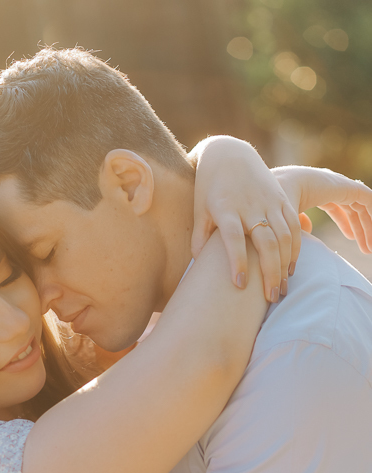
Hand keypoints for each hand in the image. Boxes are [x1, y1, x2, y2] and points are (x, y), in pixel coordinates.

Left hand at [191, 135, 301, 302]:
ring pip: (284, 236)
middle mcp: (249, 205)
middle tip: (270, 299)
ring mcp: (268, 201)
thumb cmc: (209, 189)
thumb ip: (199, 237)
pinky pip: (294, 226)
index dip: (237, 261)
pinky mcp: (281, 199)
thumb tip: (197, 265)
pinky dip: (295, 249)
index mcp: (225, 208)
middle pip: (265, 241)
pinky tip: (290, 269)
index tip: (239, 285)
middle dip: (269, 272)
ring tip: (280, 290)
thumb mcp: (199, 210)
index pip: (233, 237)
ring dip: (284, 265)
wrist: (229, 154)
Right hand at [272, 165, 371, 254]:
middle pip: (351, 208)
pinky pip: (366, 198)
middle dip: (360, 228)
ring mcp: (336, 185)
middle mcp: (328, 187)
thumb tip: (308, 230)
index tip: (352, 239)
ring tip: (369, 248)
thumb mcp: (286, 226)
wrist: (272, 201)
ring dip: (367, 227)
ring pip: (360, 206)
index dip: (346, 224)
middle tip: (366, 249)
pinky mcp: (344, 186)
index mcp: (315, 193)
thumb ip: (298, 226)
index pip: (338, 207)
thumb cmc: (272, 214)